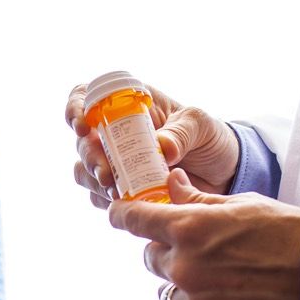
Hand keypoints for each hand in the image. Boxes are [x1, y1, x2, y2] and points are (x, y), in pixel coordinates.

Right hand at [66, 80, 239, 208]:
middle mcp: (114, 133)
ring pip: (84, 171)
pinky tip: (126, 203)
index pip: (86, 96)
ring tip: (117, 191)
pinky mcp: (120, 190)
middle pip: (82, 141)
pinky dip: (107, 201)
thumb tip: (161, 147)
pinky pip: (99, 196)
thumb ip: (182, 132)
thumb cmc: (210, 138)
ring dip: (93, 181)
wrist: (224, 174)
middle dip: (89, 157)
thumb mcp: (201, 125)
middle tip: (107, 173)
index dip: (75, 108)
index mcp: (128, 104)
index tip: (83, 126)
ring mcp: (115, 163)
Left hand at [109, 169, 299, 299]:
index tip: (118, 215)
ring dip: (184, 283)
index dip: (124, 216)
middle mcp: (184, 268)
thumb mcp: (242, 205)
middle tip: (202, 249)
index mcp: (188, 229)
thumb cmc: (289, 234)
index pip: (134, 221)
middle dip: (168, 251)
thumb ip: (197, 200)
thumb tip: (169, 183)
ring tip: (223, 279)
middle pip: (151, 258)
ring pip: (169, 291)